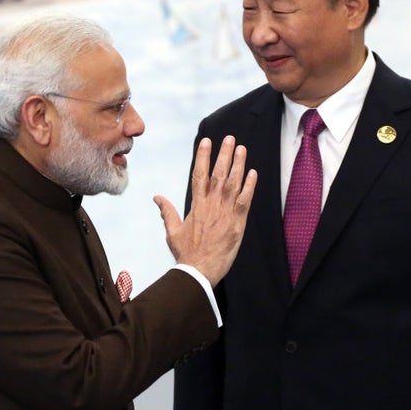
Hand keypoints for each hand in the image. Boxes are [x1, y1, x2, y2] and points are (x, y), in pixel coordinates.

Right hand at [154, 136, 256, 286]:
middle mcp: (211, 205)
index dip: (203, 157)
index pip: (199, 175)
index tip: (206, 141)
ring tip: (241, 149)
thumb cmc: (186, 253)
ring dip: (238, 165)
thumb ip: (167, 211)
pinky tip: (253, 173)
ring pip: (233, 184)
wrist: (198, 271)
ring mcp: (225, 213)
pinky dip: (249, 187)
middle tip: (229, 138)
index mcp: (196, 206)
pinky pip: (244, 201)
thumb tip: (157, 197)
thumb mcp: (172, 231)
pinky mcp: (237, 224)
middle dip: (224, 154)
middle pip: (218, 174)